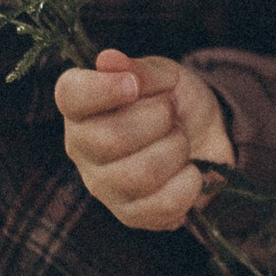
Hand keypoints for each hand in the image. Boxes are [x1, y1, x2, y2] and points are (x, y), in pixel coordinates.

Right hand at [53, 47, 233, 230]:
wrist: (205, 138)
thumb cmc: (173, 102)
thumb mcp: (165, 76)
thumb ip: (140, 70)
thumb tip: (108, 60)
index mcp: (81, 106)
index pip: (70, 96)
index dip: (101, 90)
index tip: (133, 86)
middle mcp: (81, 147)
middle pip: (111, 138)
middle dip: (158, 119)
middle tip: (171, 113)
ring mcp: (104, 186)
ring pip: (142, 174)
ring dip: (176, 150)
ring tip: (179, 141)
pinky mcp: (130, 215)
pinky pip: (163, 204)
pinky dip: (188, 183)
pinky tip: (188, 171)